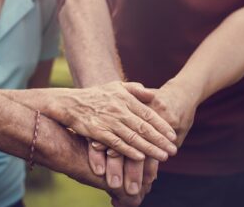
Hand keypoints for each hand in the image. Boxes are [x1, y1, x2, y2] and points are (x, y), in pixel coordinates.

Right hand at [88, 80, 198, 197]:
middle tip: (174, 150)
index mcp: (125, 99)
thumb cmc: (95, 95)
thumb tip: (152, 94)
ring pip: (133, 137)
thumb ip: (135, 89)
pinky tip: (141, 157)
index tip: (173, 135)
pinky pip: (116, 143)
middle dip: (160, 140)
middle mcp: (119, 110)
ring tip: (163, 157)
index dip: (162, 126)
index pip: (148, 114)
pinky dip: (129, 151)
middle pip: (144, 128)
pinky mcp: (98, 132)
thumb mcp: (116, 86)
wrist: (70, 103)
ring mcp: (109, 121)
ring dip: (150, 148)